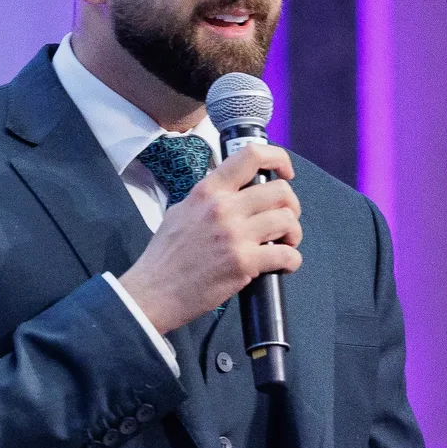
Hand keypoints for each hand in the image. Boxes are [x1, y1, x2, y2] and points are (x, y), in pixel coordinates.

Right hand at [116, 141, 301, 332]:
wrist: (153, 292)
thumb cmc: (165, 257)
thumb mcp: (181, 212)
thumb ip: (209, 199)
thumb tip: (235, 193)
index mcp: (207, 191)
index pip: (251, 155)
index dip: (278, 159)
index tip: (285, 174)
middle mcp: (223, 208)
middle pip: (280, 192)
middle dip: (291, 207)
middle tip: (284, 221)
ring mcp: (234, 235)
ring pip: (288, 221)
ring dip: (293, 235)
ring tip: (283, 245)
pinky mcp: (243, 263)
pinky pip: (286, 255)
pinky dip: (291, 261)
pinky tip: (281, 266)